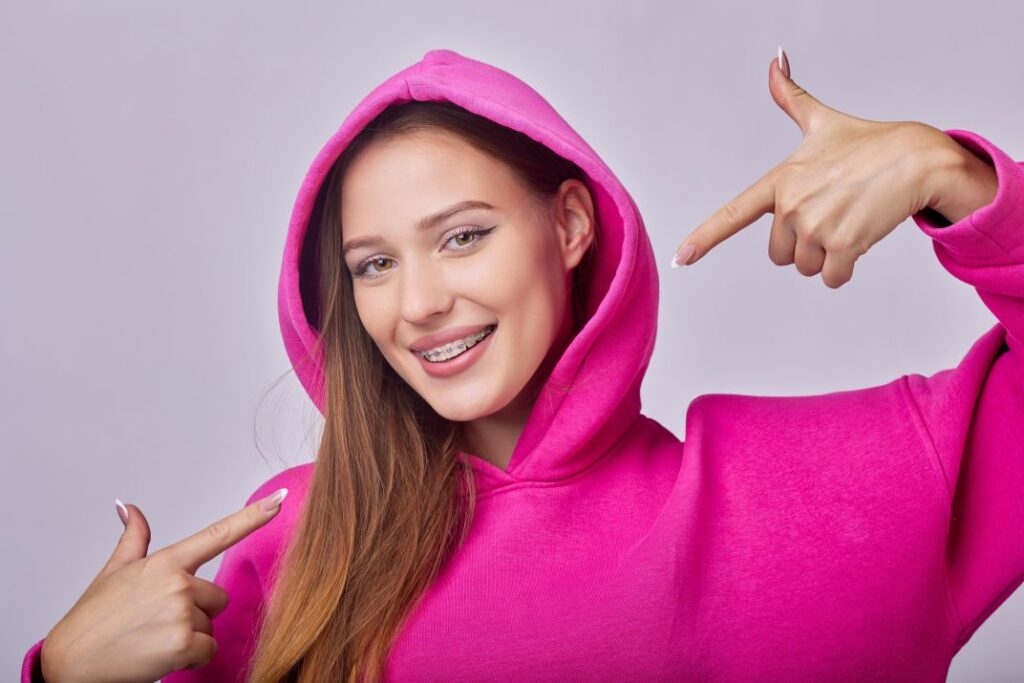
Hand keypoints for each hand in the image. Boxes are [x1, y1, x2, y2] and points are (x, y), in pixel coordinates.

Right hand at [40, 489, 287, 682]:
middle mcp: (178, 583)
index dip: (253, 516)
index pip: (217, 534)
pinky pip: (208, 649)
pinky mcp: (183, 644)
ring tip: (152, 638)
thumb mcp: (114, 572)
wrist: (70, 663)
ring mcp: (181, 613)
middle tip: (157, 622)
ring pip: (211, 625)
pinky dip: (190, 658)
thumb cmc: (93, 618)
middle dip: (195, 613)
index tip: (281, 499)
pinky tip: (159, 655)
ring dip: (190, 636)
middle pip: (217, 598)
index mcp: (166, 562)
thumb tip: (128, 506)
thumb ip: (134, 538)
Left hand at [672, 48, 976, 288]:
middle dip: (803, 244)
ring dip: (826, 255)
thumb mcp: (822, 122)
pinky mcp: (844, 246)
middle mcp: (792, 206)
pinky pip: (831, 278)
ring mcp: (816, 227)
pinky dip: (844, 269)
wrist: (917, 158)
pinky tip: (860, 239)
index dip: (704, 238)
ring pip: (806, 266)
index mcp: (780, 181)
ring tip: (848, 220)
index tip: (682, 258)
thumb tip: (775, 62)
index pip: (733, 214)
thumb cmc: (870, 143)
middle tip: (830, 214)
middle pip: (779, 254)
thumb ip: (791, 98)